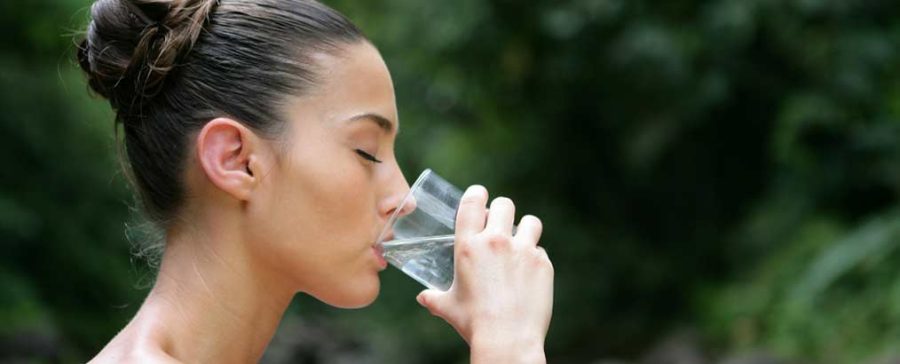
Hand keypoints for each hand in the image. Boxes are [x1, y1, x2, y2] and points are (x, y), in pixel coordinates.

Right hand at [416, 185, 553, 363]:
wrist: (507, 339)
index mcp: (468, 246)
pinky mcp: (542, 263)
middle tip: (500, 224)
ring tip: (520, 243)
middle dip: (502, 211)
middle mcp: (496, 241)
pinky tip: (528, 273)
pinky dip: (535, 258)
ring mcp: (523, 250)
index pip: (472, 202)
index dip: (477, 194)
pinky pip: (540, 250)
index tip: (480, 195)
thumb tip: (423, 298)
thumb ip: (434, 298)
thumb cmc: (474, 323)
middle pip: (504, 204)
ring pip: (530, 221)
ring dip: (524, 229)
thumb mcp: (448, 307)